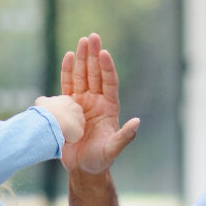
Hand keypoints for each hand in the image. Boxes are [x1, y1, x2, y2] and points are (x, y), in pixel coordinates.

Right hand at [34, 95, 84, 142]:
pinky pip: (73, 138)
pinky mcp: (80, 131)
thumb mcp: (40, 102)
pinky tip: (60, 138)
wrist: (52, 120)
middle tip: (55, 126)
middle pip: (71, 117)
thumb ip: (44, 101)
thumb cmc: (46, 111)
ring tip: (57, 132)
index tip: (53, 119)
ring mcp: (80, 120)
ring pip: (73, 128)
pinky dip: (66, 140)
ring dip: (66, 131)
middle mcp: (76, 108)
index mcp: (67, 100)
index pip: (65, 108)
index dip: (59, 114)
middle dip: (64, 122)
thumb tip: (43, 103)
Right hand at [60, 33, 139, 173]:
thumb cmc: (101, 160)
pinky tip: (69, 56)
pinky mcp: (68, 106)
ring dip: (82, 59)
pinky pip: (68, 85)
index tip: (105, 53)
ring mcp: (82, 102)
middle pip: (95, 74)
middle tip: (93, 37)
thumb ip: (125, 137)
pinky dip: (68, 71)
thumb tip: (137, 122)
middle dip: (94, 55)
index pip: (109, 83)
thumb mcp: (113, 149)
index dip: (107, 68)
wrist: (82, 168)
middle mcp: (96, 101)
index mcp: (109, 107)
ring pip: (82, 76)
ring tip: (82, 41)